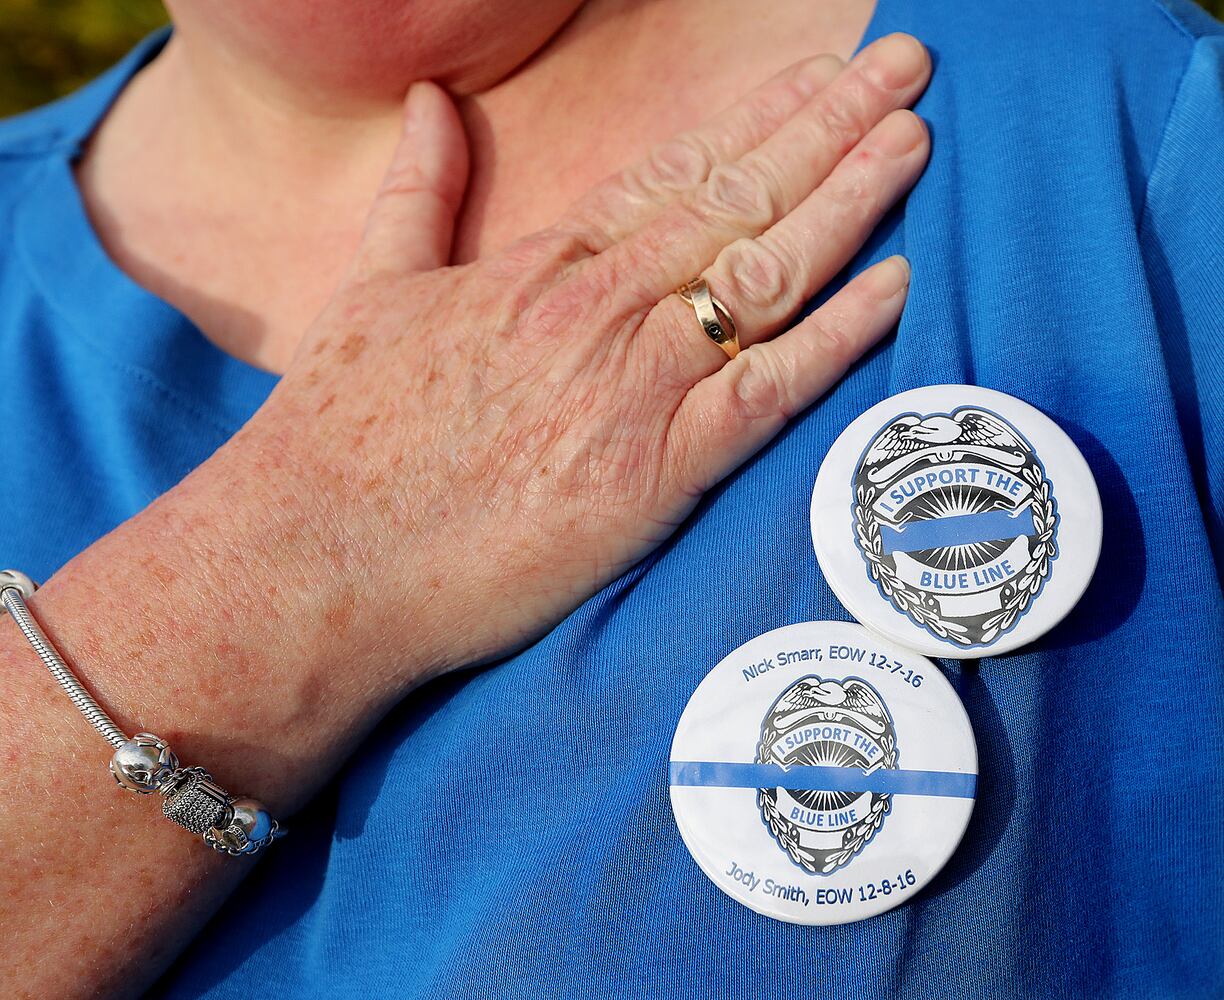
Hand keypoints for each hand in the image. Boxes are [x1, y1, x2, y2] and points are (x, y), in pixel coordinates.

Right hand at [221, 33, 931, 684]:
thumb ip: (415, 191)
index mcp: (539, 264)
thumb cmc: (335, 437)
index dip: (761, 114)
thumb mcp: (369, 289)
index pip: (676, 166)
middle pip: (739, 198)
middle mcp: (597, 309)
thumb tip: (425, 101)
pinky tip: (893, 286)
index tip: (824, 72)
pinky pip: (763, 393)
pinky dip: (834, 338)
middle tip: (908, 63)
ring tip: (913, 141)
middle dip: (831, 124)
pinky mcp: (648, 476)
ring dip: (849, 202)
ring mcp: (628, 389)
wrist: (316, 560)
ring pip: (764, 276)